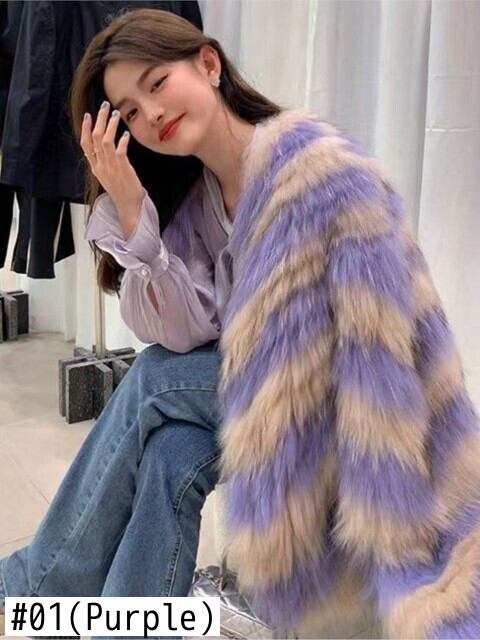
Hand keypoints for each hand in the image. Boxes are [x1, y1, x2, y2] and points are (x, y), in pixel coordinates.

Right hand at [81, 101, 143, 237]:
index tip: (87, 115)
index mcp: (95, 166)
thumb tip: (102, 148)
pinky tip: (125, 133)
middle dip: (99, 119)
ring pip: (105, 141)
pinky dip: (121, 141)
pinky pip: (119, 151)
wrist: (128, 206)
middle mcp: (100, 165)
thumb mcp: (107, 175)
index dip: (84, 128)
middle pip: (94, 137)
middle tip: (104, 106)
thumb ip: (103, 162)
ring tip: (116, 114)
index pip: (85, 144)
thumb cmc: (121, 190)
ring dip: (110, 125)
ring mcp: (111, 167)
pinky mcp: (122, 169)